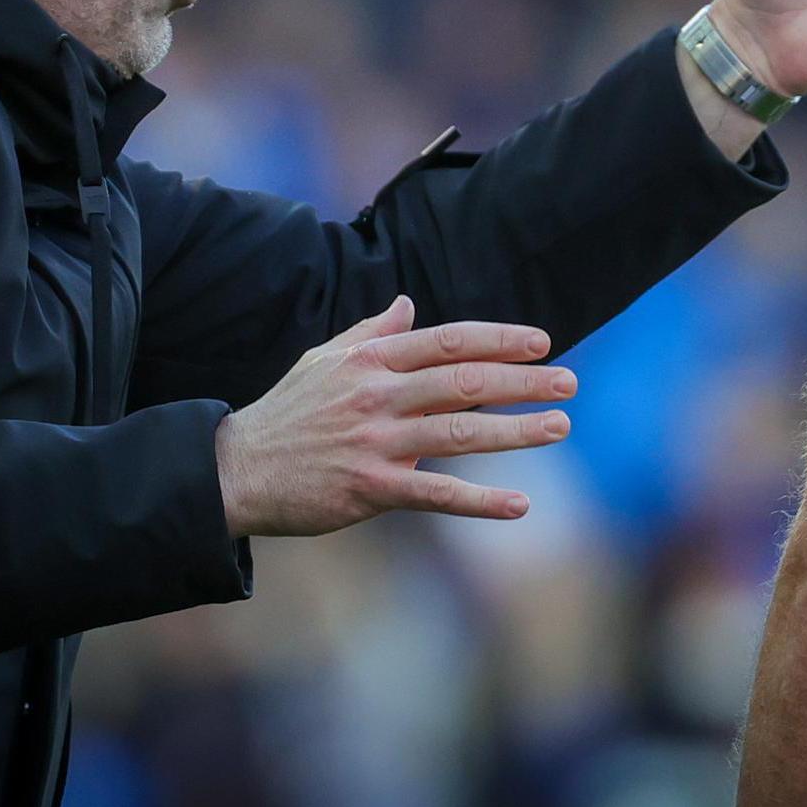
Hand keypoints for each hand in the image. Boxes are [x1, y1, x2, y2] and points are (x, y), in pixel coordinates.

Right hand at [214, 296, 575, 536]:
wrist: (237, 470)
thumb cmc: (287, 413)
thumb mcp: (323, 360)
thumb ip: (371, 334)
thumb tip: (407, 303)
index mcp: (371, 360)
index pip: (449, 341)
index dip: (500, 339)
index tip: (542, 343)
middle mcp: (378, 395)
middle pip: (466, 381)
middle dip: (524, 381)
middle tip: (570, 382)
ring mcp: (376, 442)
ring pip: (460, 431)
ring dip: (517, 430)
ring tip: (560, 426)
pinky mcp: (370, 488)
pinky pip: (436, 493)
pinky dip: (480, 500)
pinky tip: (520, 503)